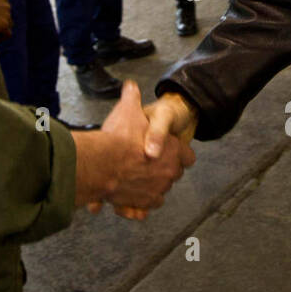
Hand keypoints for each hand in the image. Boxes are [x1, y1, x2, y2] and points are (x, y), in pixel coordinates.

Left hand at [0, 0, 11, 35]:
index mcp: (4, 26)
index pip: (8, 33)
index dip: (3, 35)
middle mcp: (8, 17)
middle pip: (9, 22)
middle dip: (3, 22)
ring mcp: (7, 6)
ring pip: (7, 10)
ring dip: (2, 11)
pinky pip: (4, 0)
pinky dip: (0, 1)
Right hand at [72, 82, 194, 219]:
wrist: (102, 164)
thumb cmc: (119, 137)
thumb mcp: (128, 110)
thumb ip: (131, 97)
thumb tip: (130, 85)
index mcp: (174, 151)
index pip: (188, 156)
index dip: (179, 152)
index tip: (168, 151)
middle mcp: (170, 173)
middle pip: (173, 174)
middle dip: (162, 169)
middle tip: (145, 162)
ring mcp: (157, 191)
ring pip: (160, 191)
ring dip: (151, 186)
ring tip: (135, 178)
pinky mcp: (142, 204)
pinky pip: (146, 206)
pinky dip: (139, 203)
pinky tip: (129, 196)